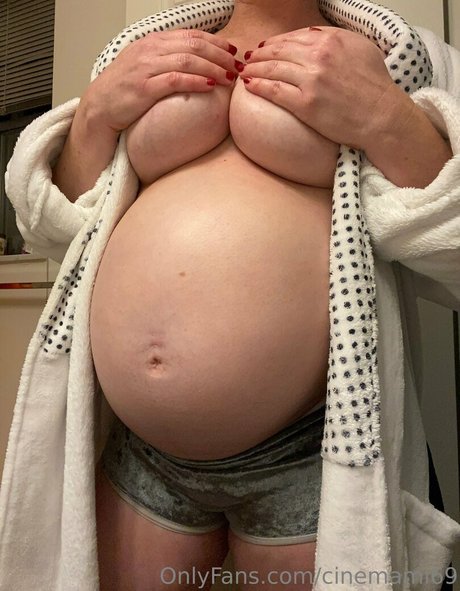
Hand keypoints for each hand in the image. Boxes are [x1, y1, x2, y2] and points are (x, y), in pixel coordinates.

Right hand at [80, 29, 239, 133]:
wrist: (99, 108)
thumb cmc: (124, 91)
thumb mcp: (146, 66)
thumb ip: (168, 60)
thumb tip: (196, 62)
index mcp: (153, 42)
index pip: (191, 35)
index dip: (216, 42)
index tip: (232, 51)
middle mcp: (151, 51)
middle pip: (194, 45)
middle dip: (220, 54)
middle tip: (237, 65)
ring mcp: (146, 68)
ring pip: (188, 60)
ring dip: (213, 68)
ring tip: (230, 77)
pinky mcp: (144, 88)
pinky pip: (176, 80)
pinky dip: (196, 81)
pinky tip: (211, 86)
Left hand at [240, 26, 403, 150]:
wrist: (381, 115)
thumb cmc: (374, 85)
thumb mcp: (360, 49)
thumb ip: (335, 39)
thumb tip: (312, 37)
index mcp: (330, 40)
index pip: (292, 38)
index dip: (274, 43)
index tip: (264, 48)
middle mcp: (318, 56)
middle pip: (278, 51)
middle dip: (259, 55)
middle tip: (247, 60)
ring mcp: (311, 80)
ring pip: (272, 69)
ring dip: (254, 69)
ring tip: (244, 72)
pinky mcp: (305, 104)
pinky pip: (274, 91)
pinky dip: (258, 86)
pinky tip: (249, 85)